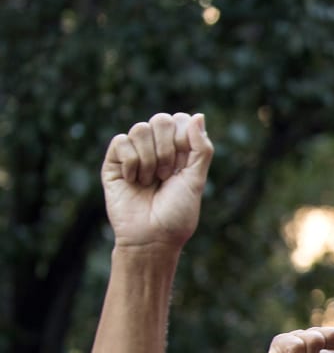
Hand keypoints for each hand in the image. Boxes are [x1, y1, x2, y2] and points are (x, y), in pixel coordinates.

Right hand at [101, 113, 213, 250]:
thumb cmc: (177, 213)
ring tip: (150, 181)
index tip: (183, 163)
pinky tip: (133, 181)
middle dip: (167, 149)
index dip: (183, 137)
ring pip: (140, 128)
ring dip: (150, 159)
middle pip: (160, 119)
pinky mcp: (114, 162)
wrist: (152, 238)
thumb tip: (198, 115)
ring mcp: (134, 154)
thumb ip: (201, 149)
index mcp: (179, 152)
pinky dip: (132, 163)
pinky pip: (121, 141)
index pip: (180, 120)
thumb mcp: (196, 180)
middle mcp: (156, 149)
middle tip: (166, 175)